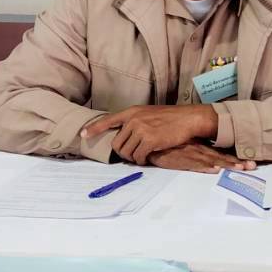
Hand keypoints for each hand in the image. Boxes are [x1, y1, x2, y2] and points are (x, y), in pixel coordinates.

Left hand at [82, 104, 218, 165]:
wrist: (189, 118)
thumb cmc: (172, 117)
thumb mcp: (150, 113)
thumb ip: (136, 121)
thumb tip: (127, 134)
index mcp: (133, 111)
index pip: (108, 120)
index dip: (94, 129)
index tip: (83, 135)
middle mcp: (134, 120)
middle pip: (117, 143)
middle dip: (122, 152)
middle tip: (132, 155)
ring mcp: (141, 130)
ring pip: (127, 152)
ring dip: (133, 158)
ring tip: (142, 156)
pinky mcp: (150, 141)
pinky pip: (138, 156)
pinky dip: (141, 160)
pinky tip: (147, 158)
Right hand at [148, 143, 256, 173]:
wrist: (149, 142)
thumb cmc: (166, 146)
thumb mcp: (184, 148)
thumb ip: (196, 154)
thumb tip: (211, 162)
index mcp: (200, 148)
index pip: (221, 154)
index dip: (235, 159)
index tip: (251, 164)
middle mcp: (198, 151)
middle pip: (221, 158)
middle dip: (236, 163)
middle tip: (252, 166)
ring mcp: (190, 155)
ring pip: (211, 161)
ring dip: (226, 165)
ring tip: (240, 168)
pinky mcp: (179, 160)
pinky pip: (194, 165)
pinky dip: (205, 167)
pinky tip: (214, 169)